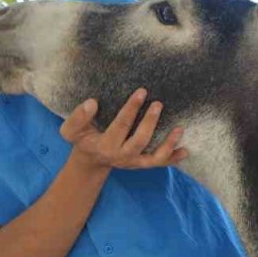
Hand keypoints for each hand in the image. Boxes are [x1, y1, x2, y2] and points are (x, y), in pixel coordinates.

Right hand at [60, 88, 187, 168]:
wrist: (91, 159)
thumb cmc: (83, 139)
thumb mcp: (71, 131)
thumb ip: (77, 117)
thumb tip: (92, 102)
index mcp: (105, 146)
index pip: (121, 126)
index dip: (131, 109)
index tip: (141, 92)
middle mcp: (122, 156)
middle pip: (140, 140)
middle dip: (150, 122)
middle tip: (158, 103)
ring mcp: (134, 162)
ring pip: (155, 157)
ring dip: (168, 144)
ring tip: (179, 129)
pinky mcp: (143, 164)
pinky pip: (160, 163)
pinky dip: (173, 158)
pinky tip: (185, 150)